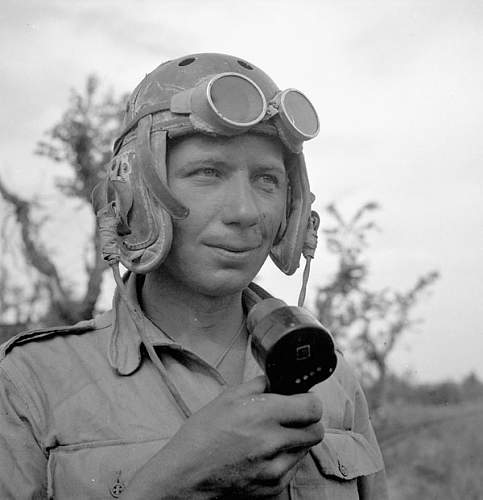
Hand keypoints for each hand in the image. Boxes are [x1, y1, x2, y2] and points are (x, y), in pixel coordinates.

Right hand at [124, 376, 323, 498]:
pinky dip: (285, 459)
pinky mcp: (273, 488)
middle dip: (307, 421)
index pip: (313, 407)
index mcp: (262, 414)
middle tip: (291, 417)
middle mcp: (272, 443)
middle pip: (316, 430)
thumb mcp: (227, 398)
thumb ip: (258, 385)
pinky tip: (264, 454)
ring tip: (272, 436)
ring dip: (296, 440)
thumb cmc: (201, 435)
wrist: (184, 476)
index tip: (302, 400)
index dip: (310, 401)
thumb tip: (277, 380)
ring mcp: (274, 469)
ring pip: (306, 450)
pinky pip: (293, 469)